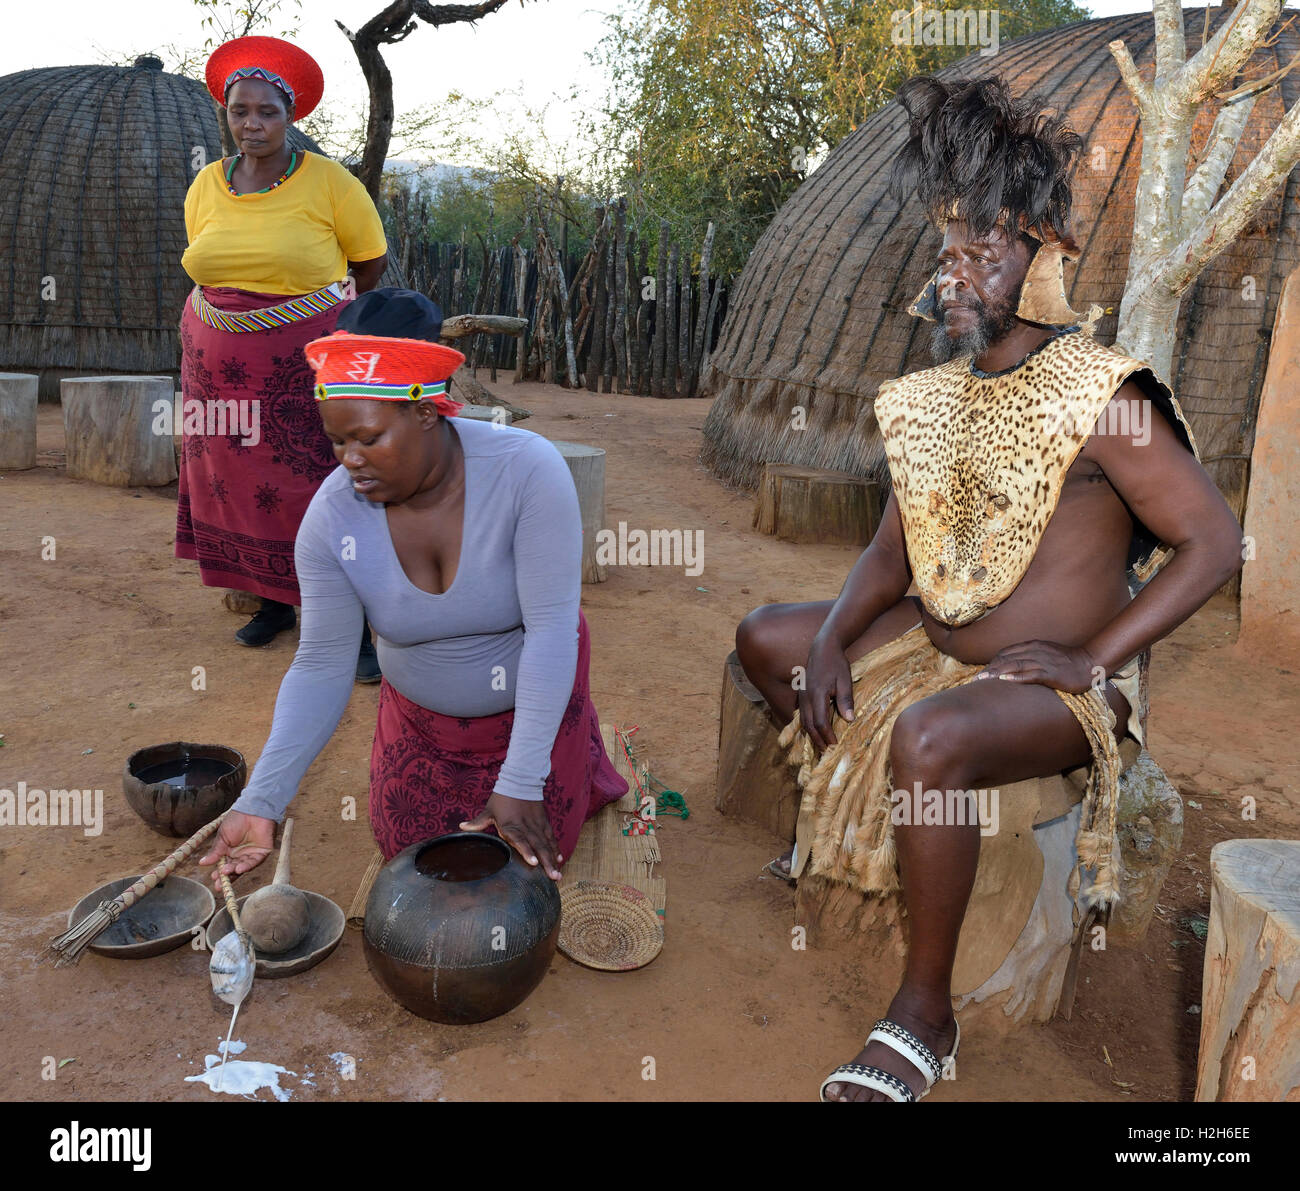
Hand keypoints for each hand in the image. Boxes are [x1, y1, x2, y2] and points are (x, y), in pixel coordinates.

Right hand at [198, 810, 275, 888]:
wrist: (252, 809)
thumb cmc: (237, 820)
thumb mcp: (222, 837)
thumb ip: (215, 852)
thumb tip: (202, 863)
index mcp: (230, 850)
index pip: (224, 865)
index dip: (219, 872)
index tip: (213, 879)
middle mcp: (241, 854)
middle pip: (233, 869)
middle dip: (226, 877)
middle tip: (219, 885)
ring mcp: (252, 854)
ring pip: (243, 867)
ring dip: (235, 871)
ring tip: (226, 872)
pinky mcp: (262, 852)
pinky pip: (254, 862)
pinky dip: (247, 866)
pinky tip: (239, 868)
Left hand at [461, 793, 561, 880]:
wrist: (520, 780)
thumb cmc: (502, 797)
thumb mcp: (489, 810)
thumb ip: (478, 822)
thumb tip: (461, 827)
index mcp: (511, 825)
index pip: (520, 839)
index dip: (527, 851)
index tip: (534, 862)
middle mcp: (526, 827)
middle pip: (537, 846)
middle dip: (546, 862)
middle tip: (553, 877)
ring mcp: (537, 825)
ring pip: (546, 844)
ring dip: (552, 859)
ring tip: (558, 874)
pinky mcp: (544, 822)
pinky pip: (551, 837)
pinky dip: (555, 847)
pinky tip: (559, 859)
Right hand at [798, 633, 854, 749]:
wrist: (823, 648)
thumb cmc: (836, 663)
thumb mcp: (845, 680)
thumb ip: (845, 700)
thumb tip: (850, 720)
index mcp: (817, 694)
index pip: (821, 722)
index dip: (828, 737)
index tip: (835, 747)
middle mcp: (806, 697)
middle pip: (809, 725)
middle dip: (817, 740)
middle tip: (826, 752)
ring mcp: (801, 696)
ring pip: (802, 720)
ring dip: (811, 734)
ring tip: (820, 745)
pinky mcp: (800, 694)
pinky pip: (800, 713)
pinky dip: (806, 724)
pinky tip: (812, 731)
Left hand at [974, 640, 1102, 694]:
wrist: (1090, 662)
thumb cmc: (1067, 661)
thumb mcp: (1045, 654)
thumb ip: (1029, 657)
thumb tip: (1012, 666)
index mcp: (1032, 646)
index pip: (1005, 653)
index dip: (992, 662)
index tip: (981, 673)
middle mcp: (1035, 651)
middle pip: (1006, 658)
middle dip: (990, 668)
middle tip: (975, 679)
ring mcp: (1043, 661)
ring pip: (1015, 665)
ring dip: (997, 673)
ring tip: (982, 680)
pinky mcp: (1052, 673)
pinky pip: (1031, 674)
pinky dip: (1017, 677)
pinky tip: (1005, 681)